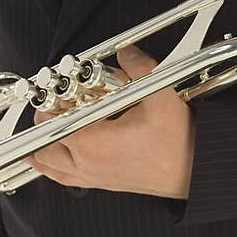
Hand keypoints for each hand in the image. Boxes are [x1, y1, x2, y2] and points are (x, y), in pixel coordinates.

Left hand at [26, 45, 195, 198]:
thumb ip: (140, 68)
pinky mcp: (103, 183)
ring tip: (45, 128)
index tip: (52, 93)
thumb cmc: (179, 141)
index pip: (54, 125)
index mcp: (96, 144)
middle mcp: (89, 164)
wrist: (194, 171)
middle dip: (43, 124)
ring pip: (51, 167)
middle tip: (51, 105)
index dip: (49, 107)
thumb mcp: (161, 97)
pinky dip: (53, 167)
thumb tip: (126, 52)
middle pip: (44, 147)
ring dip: (42, 147)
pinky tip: (51, 157)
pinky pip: (65, 179)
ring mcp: (94, 177)